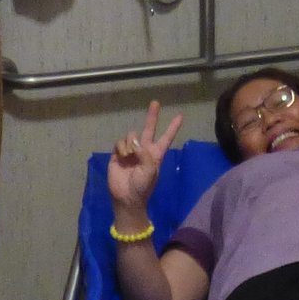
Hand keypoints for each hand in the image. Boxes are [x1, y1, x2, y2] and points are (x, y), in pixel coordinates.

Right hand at [107, 100, 181, 214]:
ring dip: (130, 143)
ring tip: (129, 156)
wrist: (126, 197)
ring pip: (131, 135)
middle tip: (155, 102)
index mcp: (155, 154)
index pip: (166, 138)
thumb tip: (135, 142)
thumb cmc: (142, 186)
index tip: (180, 116)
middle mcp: (144, 150)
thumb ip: (145, 155)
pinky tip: (122, 157)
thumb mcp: (149, 171)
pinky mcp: (118, 154)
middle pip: (149, 129)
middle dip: (152, 116)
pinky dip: (121, 147)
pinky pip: (120, 142)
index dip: (173, 127)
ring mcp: (131, 151)